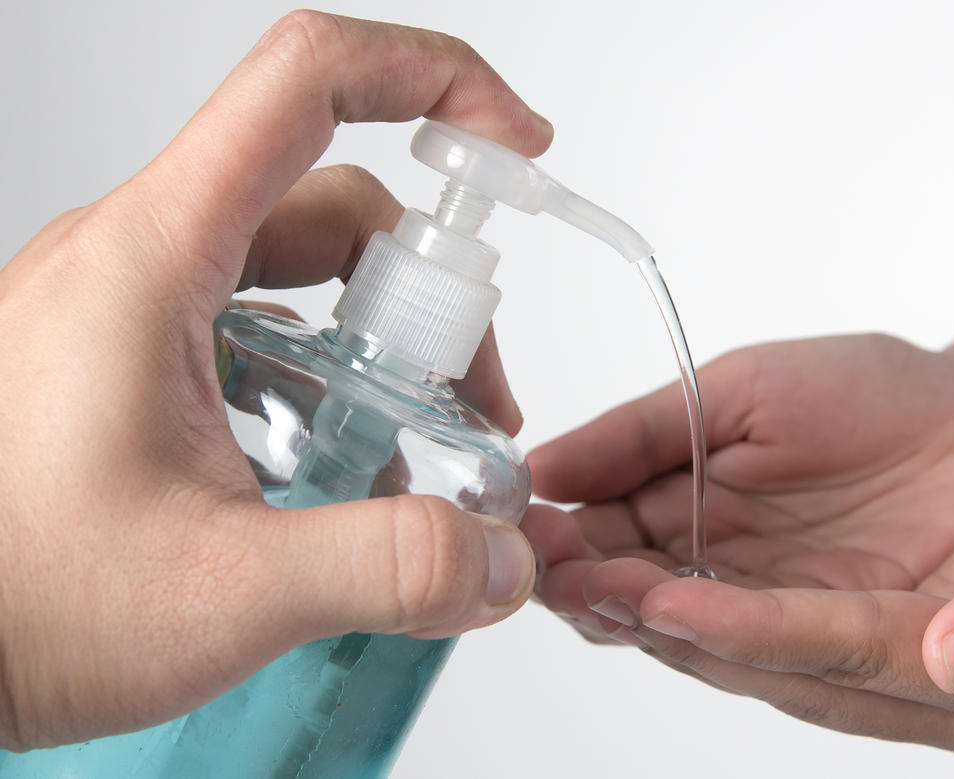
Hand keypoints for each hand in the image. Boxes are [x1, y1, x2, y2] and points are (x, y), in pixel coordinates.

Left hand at [0, 12, 549, 749]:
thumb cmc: (3, 601)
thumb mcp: (221, 590)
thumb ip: (386, 567)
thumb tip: (497, 558)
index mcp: (150, 258)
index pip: (307, 85)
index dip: (433, 80)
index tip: (516, 141)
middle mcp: (137, 258)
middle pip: (337, 205)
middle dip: (431, 295)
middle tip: (474, 403)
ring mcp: (130, 308)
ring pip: (303, 272)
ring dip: (382, 347)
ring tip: (412, 453)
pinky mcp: (131, 360)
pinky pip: (259, 326)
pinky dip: (326, 381)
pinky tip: (338, 474)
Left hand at [524, 339, 953, 756]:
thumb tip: (953, 664)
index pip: (846, 656)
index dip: (753, 631)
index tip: (659, 600)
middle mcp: (900, 673)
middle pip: (761, 658)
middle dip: (653, 617)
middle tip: (559, 573)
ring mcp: (854, 634)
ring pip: (726, 632)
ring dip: (633, 597)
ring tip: (550, 554)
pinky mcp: (821, 592)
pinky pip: (729, 588)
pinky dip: (658, 564)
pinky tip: (595, 543)